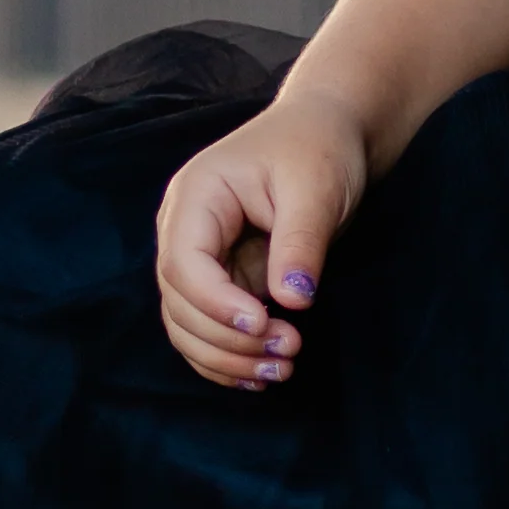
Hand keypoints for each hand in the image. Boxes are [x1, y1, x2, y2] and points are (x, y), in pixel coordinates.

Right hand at [154, 88, 370, 389]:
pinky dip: (227, 358)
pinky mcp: (222, 280)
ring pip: (187, 325)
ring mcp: (200, 258)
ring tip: (281, 370)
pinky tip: (261, 375)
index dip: (216, 304)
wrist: (329, 133)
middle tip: (289, 351)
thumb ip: (300, 243)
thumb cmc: (320, 148)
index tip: (263, 325)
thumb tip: (292, 300)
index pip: (183, 264)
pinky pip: (207, 329)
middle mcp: (185, 229)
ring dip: (226, 357)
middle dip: (226, 338)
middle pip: (179, 302)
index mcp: (196, 196)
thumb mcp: (316, 189)